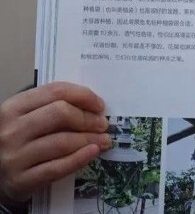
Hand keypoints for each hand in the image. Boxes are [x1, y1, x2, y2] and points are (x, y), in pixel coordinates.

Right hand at [0, 83, 110, 201]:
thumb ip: (50, 105)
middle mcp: (11, 130)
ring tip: (104, 140)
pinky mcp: (20, 181)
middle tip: (102, 124)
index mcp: (13, 107)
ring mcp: (14, 157)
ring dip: (89, 140)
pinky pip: (56, 168)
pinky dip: (79, 159)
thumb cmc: (16, 139)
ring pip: (61, 142)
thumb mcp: (24, 116)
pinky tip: (92, 152)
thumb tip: (91, 105)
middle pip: (60, 114)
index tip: (99, 104)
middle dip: (87, 118)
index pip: (56, 91)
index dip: (83, 95)